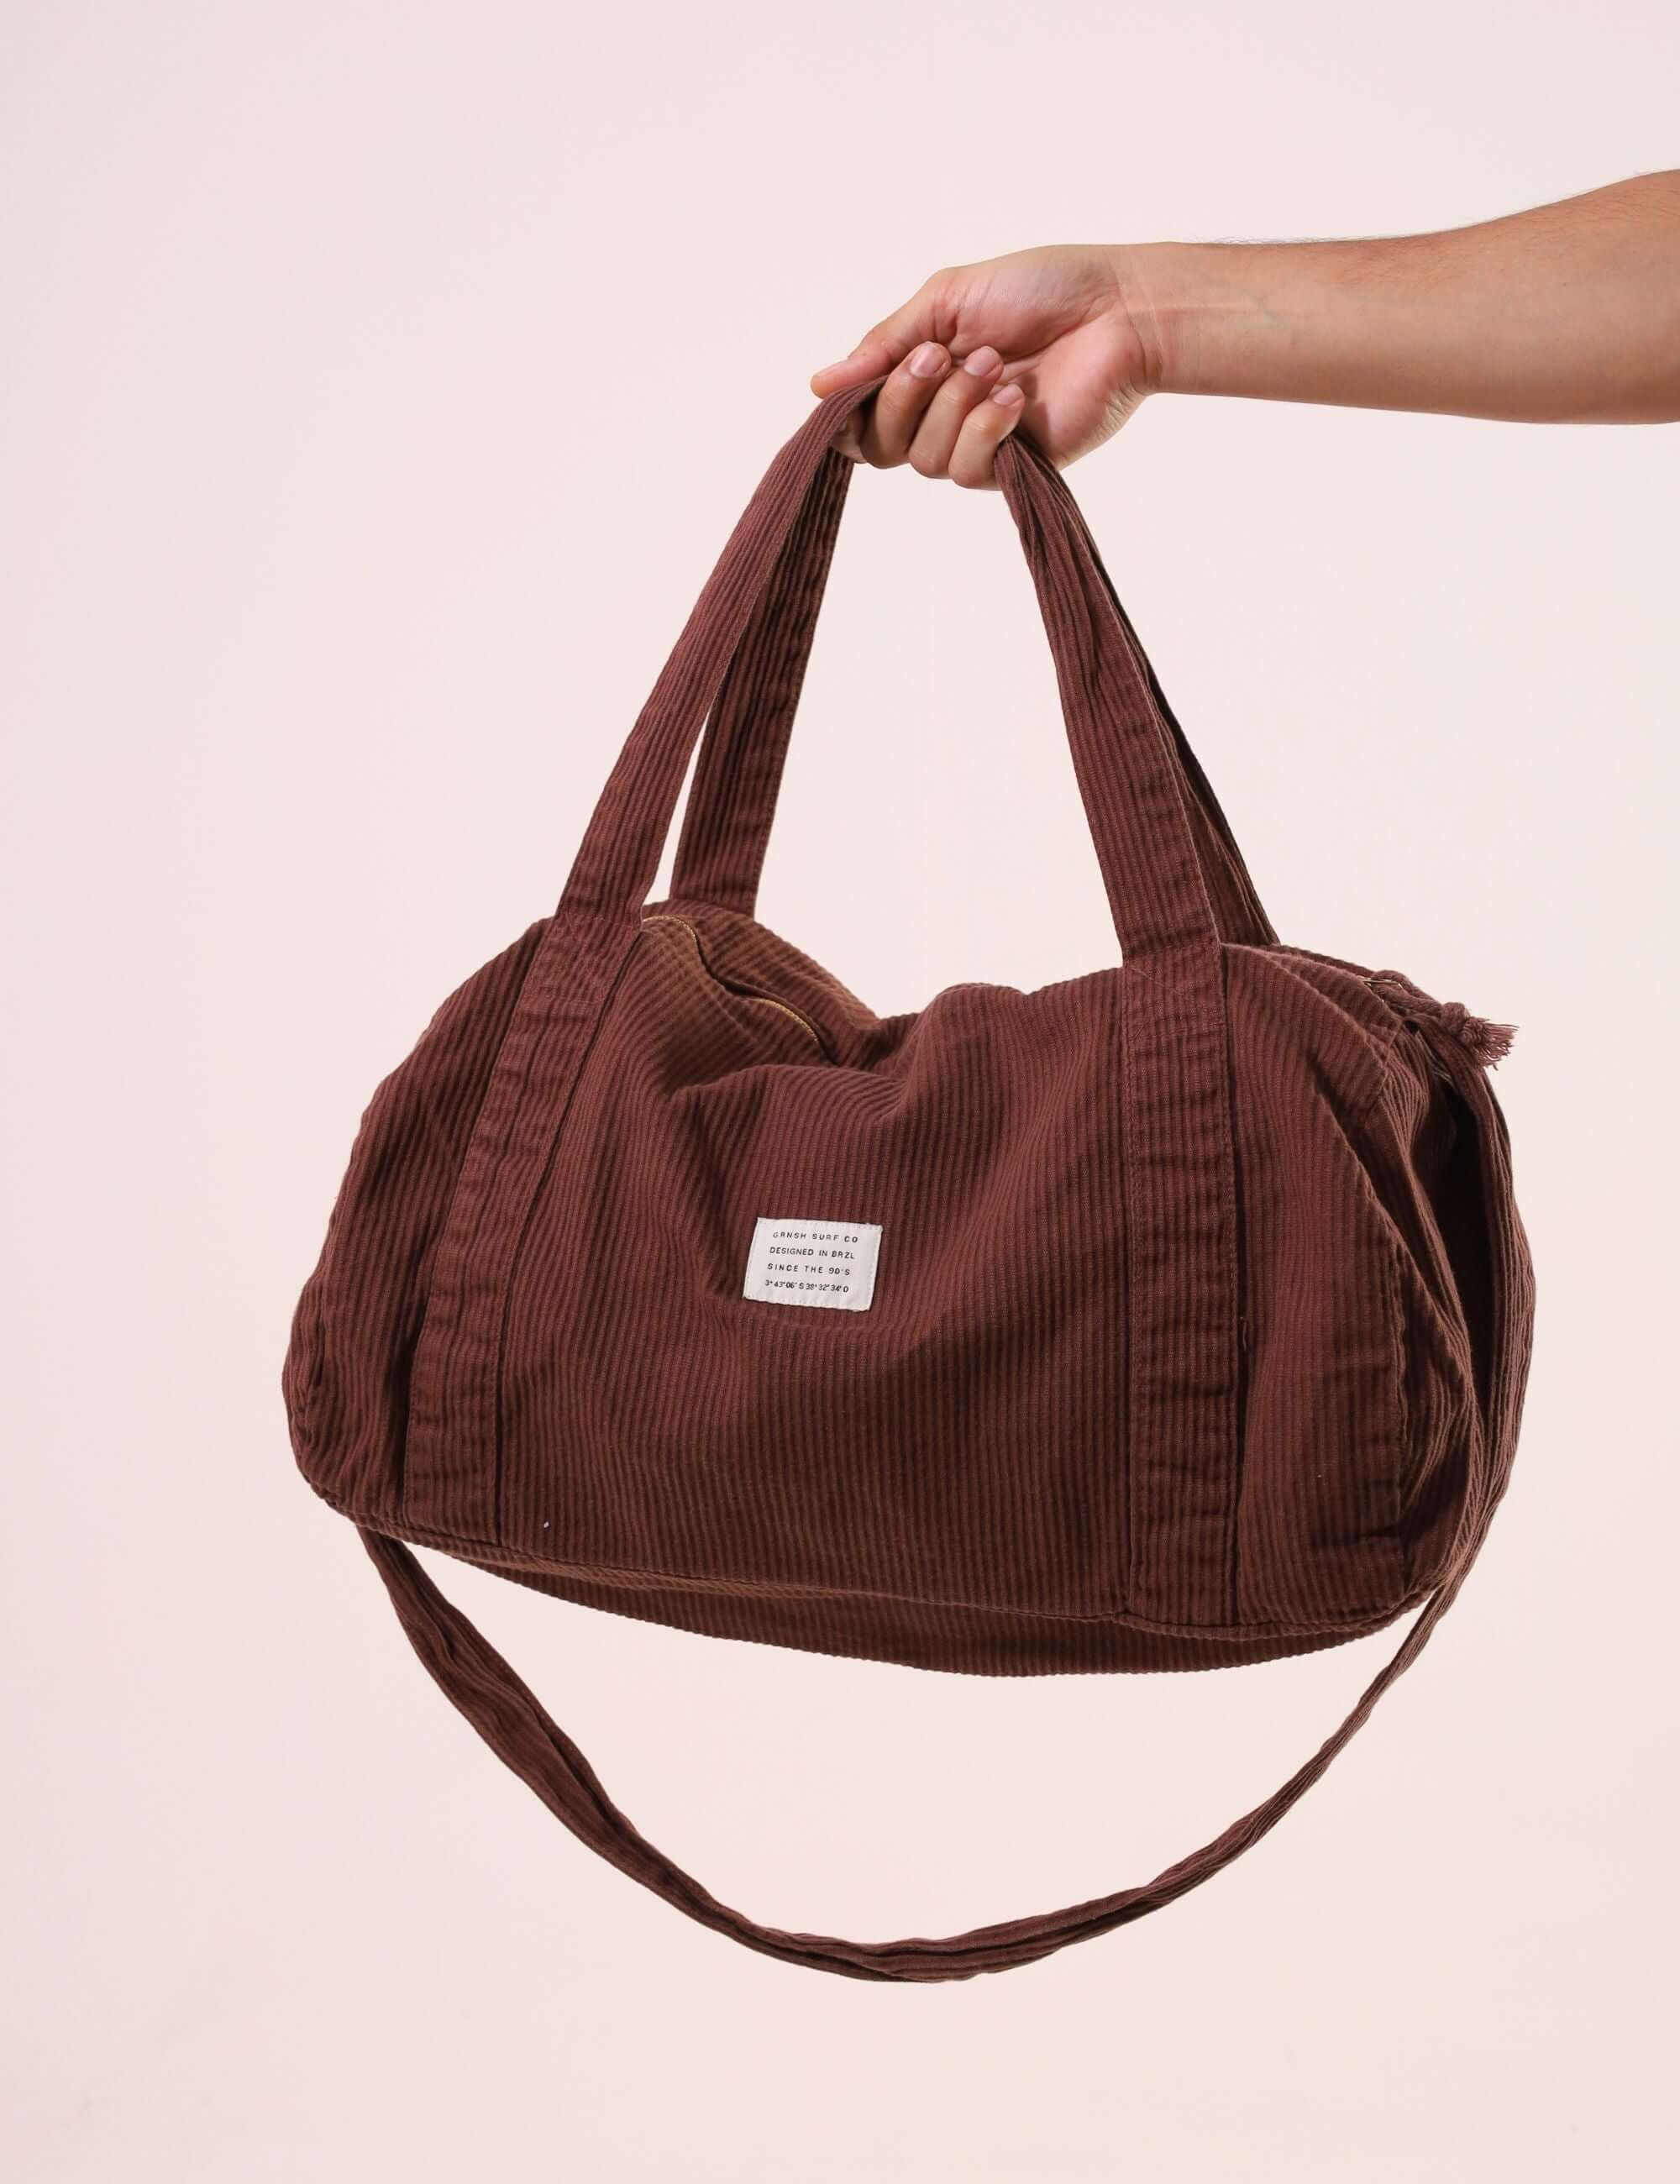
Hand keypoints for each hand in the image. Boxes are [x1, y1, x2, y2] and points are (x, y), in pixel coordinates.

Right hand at [809, 245, 1155, 487]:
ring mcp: (977, 446)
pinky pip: (968, 470)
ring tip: (996, 364)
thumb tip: (819, 385)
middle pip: (879, 445)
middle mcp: (941, 416)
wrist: (1117, 310)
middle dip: (903, 398)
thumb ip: (884, 344)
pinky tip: (1017, 397)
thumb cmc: (1042, 290)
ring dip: (954, 405)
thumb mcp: (946, 299)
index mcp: (921, 374)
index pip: (859, 417)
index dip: (848, 411)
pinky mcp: (1013, 469)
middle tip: (940, 354)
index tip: (859, 383)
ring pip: (924, 459)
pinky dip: (985, 428)